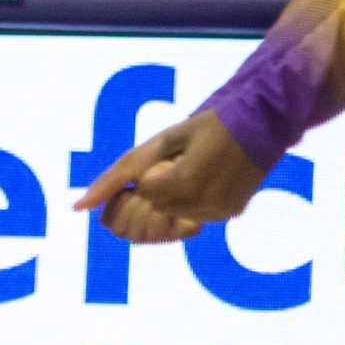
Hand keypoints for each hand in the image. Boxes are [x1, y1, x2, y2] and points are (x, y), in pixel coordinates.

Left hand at [73, 111, 267, 243]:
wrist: (263, 122)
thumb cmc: (211, 123)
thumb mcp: (164, 139)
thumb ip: (123, 171)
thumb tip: (81, 204)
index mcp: (183, 181)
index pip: (141, 194)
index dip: (136, 183)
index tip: (145, 168)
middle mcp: (201, 204)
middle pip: (152, 214)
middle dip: (141, 202)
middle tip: (147, 180)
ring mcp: (217, 213)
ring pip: (170, 223)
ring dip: (160, 207)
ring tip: (165, 183)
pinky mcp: (229, 214)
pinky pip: (192, 222)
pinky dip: (180, 211)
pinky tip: (183, 191)